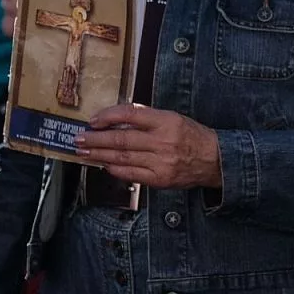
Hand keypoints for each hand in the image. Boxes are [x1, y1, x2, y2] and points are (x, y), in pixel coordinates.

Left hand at [75, 104, 220, 189]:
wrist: (215, 160)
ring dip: (99, 155)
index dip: (108, 116)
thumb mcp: (173, 119)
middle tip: (79, 138)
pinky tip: (104, 165)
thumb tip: (116, 122)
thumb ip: (147, 119)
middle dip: (96, 139)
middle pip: (121, 139)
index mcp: (166, 121)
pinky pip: (130, 174)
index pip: (130, 114)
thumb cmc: (193, 136)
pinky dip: (114, 169)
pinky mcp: (159, 179)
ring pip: (122, 157)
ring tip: (85, 152)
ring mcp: (160, 162)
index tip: (93, 121)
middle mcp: (163, 141)